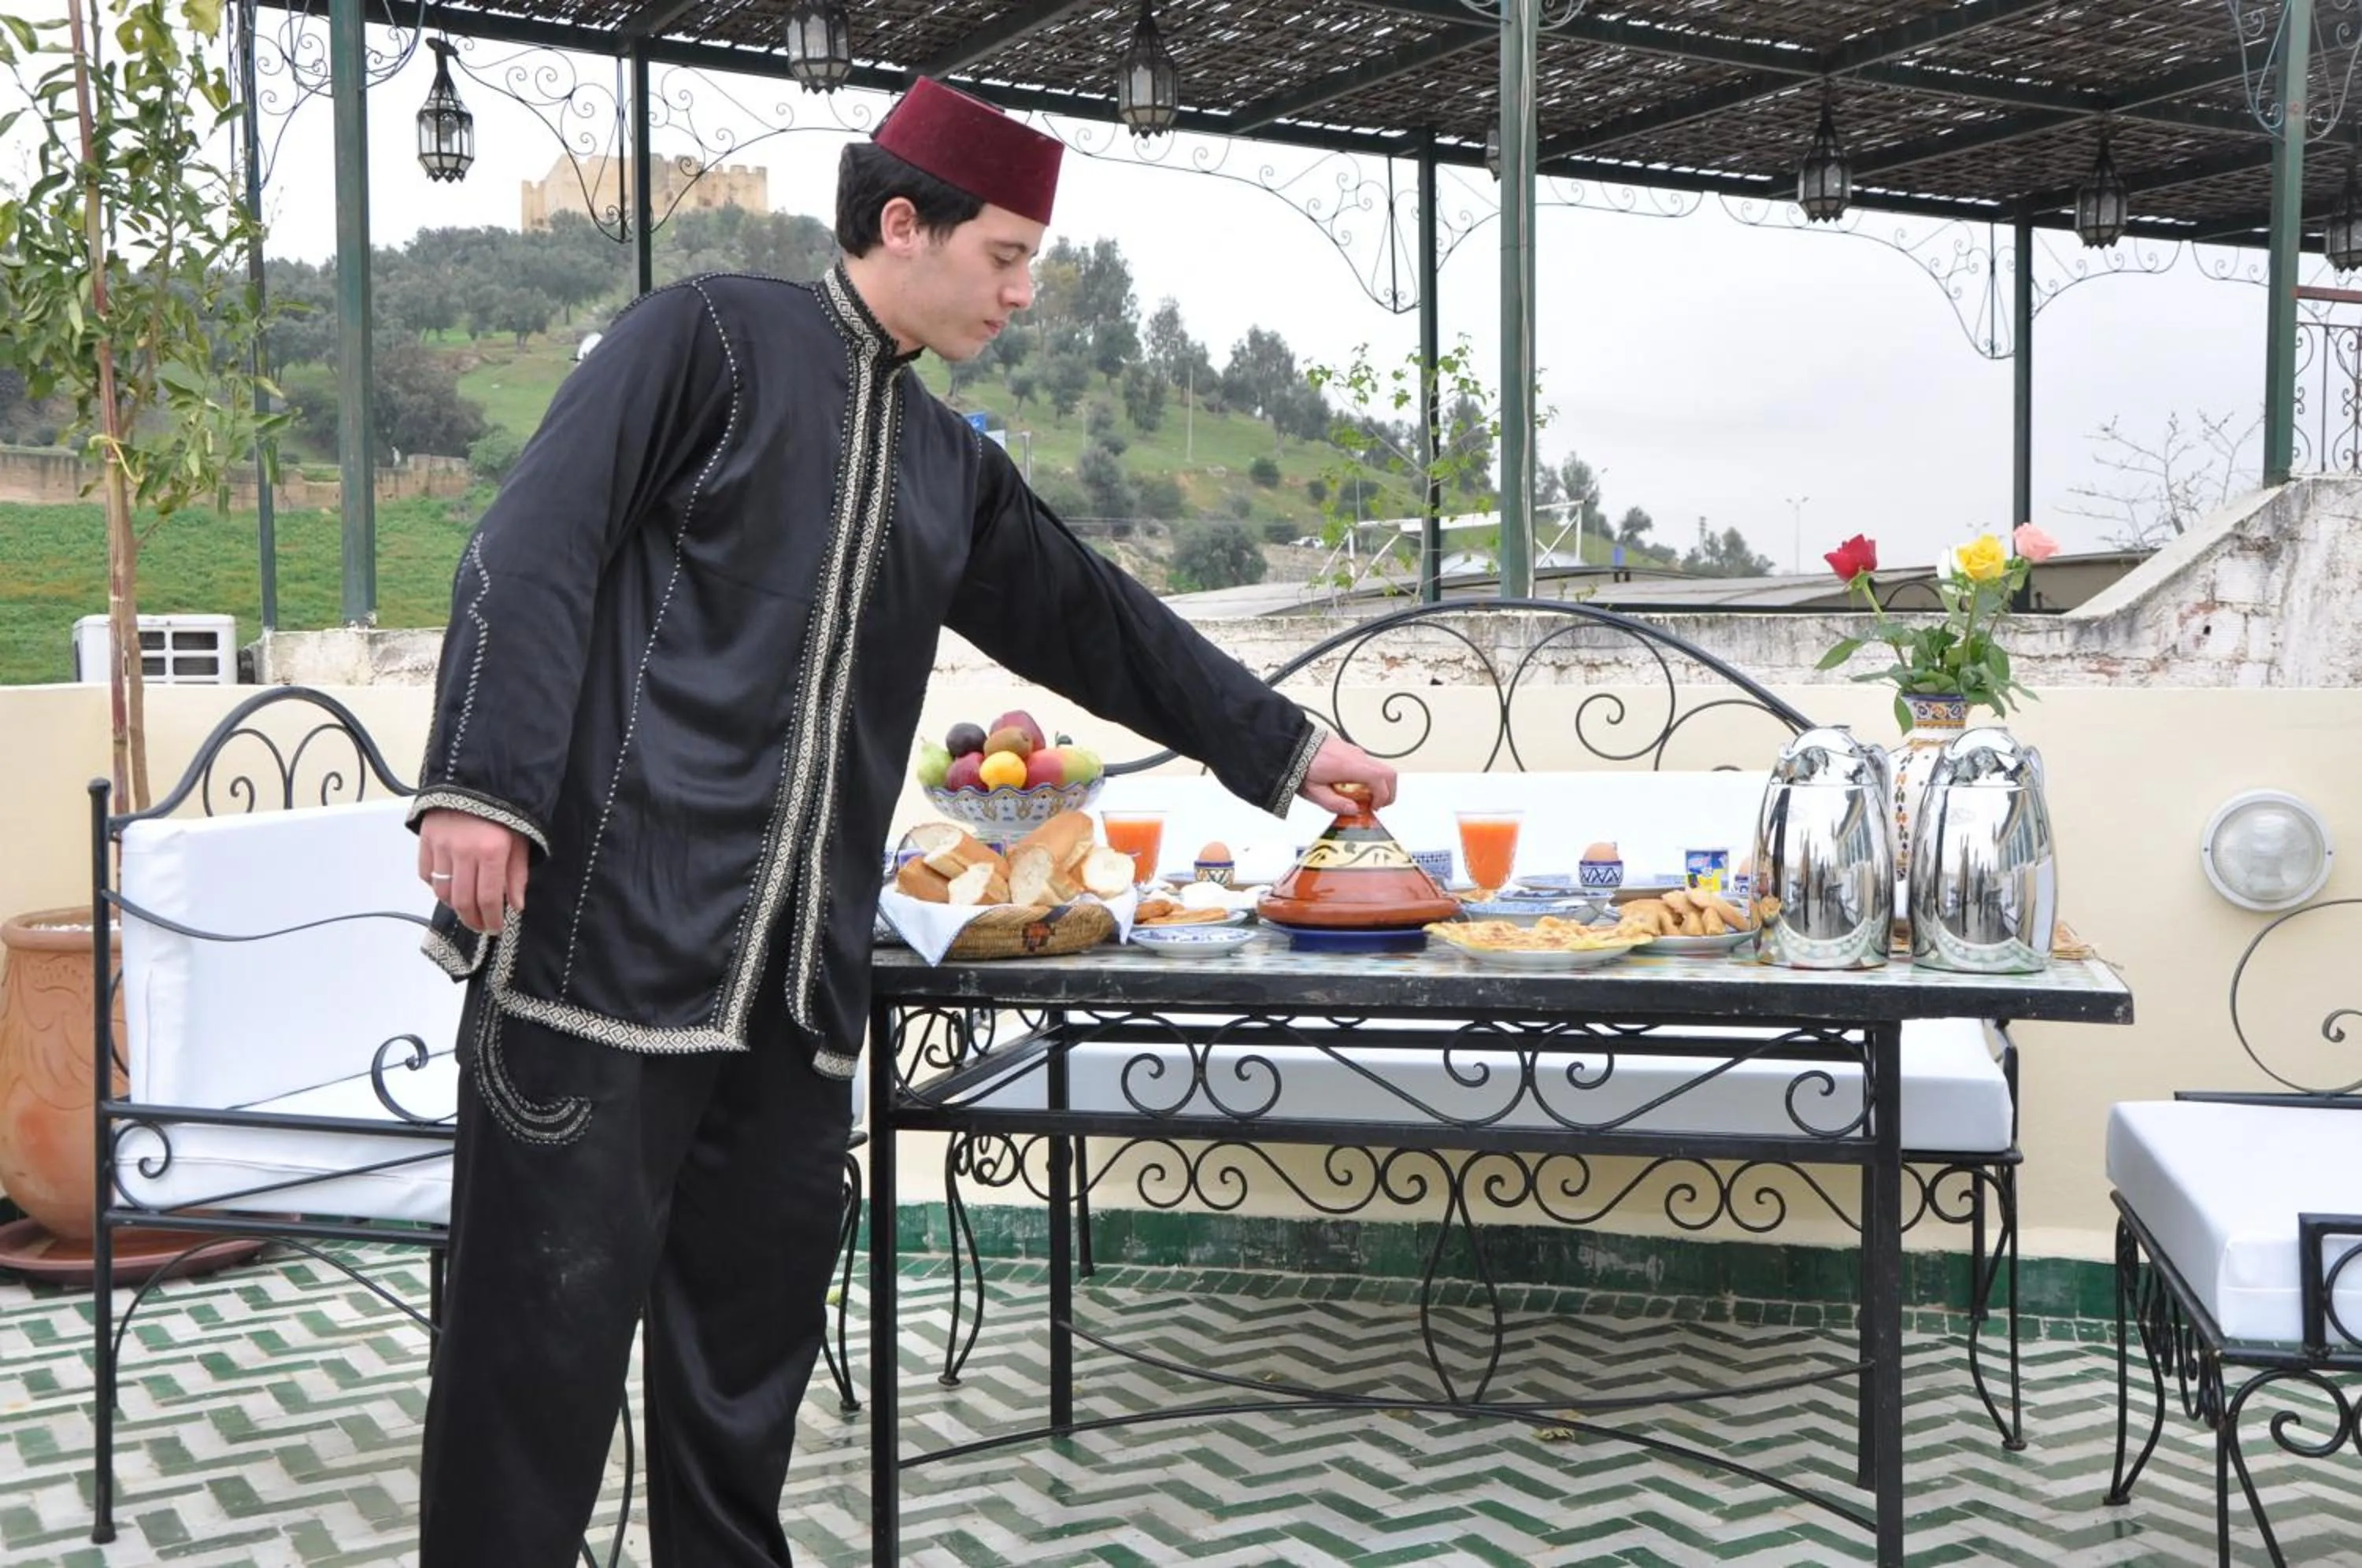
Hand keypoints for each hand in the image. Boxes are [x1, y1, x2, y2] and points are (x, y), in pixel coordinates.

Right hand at [417, 809, 529, 935]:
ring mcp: (441, 845)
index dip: (491, 919)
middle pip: (462, 900)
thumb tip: (516, 905)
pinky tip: (449, 887)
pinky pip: (426, 874)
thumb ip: (517, 874)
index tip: (496, 928)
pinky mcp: (426, 839)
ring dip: (455, 906)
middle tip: (481, 926)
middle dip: (473, 920)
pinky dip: (436, 886)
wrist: (478, 778)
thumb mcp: (521, 839)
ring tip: (467, 909)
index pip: (489, 898)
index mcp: (491, 851)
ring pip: (442, 891)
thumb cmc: (505, 809)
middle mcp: (464, 851)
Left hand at [1300, 734, 1395, 814]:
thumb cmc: (1300, 765)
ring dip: (1379, 785)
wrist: (1292, 745)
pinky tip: (1355, 787)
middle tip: (1378, 805)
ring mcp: (1355, 752)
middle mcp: (1356, 756)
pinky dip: (1370, 778)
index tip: (1374, 807)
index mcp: (1349, 766)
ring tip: (1365, 798)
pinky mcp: (1350, 750)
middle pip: (1388, 773)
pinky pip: (1368, 765)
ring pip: (1379, 768)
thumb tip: (1353, 810)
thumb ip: (1335, 804)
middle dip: (1388, 792)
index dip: (1383, 796)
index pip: (1381, 779)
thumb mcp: (1314, 791)